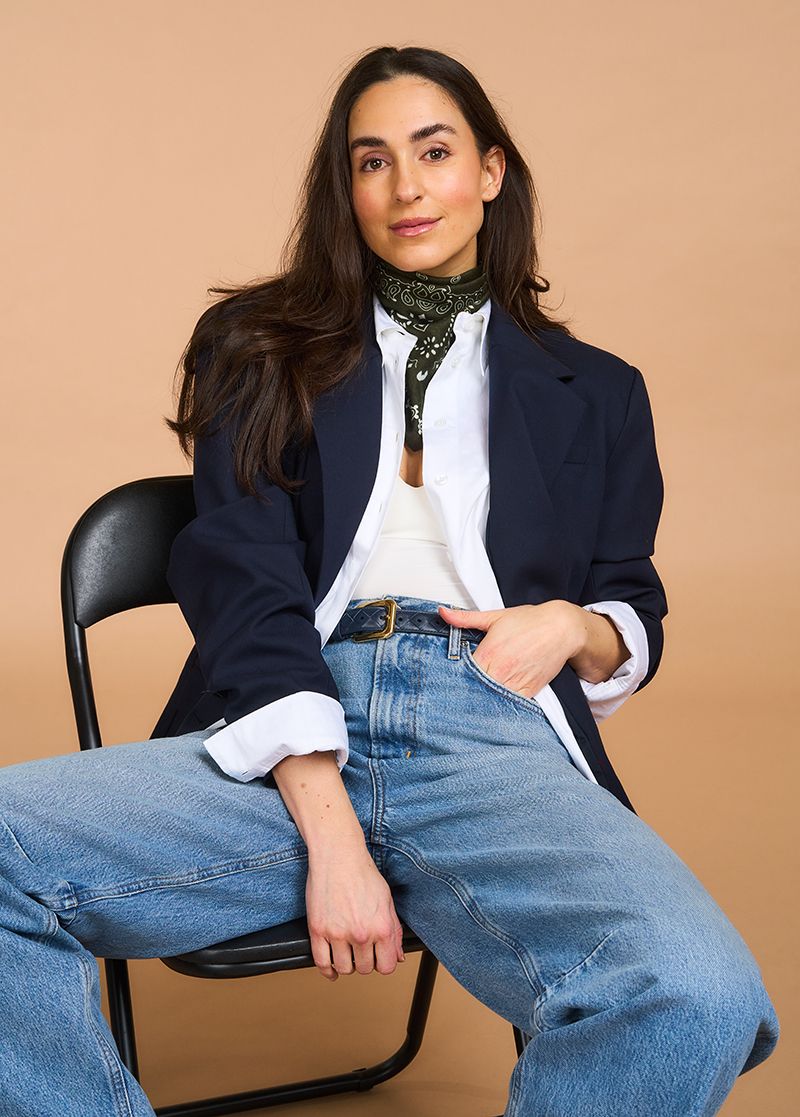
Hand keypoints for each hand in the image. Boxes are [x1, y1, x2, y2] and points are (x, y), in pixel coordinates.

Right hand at [305, 841, 405, 980]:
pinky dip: (327, 970)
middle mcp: (360, 933)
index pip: (386, 966)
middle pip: (364, 968)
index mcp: (381, 927)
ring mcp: (337, 933)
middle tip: (361, 950)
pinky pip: (321, 962)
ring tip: (347, 952)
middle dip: (364, 961)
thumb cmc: (362, 873)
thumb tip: (397, 955)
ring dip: (346, 964)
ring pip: (343, 968)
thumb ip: (394, 931)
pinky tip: (331, 968)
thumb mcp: (387, 900)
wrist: (338, 856)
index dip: (383, 963)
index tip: (378, 957)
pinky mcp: (318, 930)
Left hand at [438, 601, 582, 697]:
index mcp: (488, 653)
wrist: (561, 629)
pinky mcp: (528, 691)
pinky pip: (510, 704)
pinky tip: (496, 699)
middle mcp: (500, 671)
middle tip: (460, 690)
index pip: (462, 673)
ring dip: (484, 698)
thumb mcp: (495, 617)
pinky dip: (502, 703)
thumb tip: (443, 613)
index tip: (451, 677)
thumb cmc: (530, 622)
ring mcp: (514, 683)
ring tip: (477, 696)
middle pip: (474, 689)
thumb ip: (465, 618)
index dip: (454, 676)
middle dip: (467, 689)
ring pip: (491, 699)